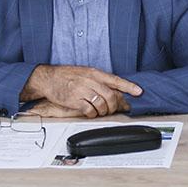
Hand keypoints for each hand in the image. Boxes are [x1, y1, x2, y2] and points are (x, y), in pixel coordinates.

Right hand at [21, 65, 141, 117]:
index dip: (129, 86)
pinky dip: (92, 114)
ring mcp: (82, 90)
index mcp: (94, 73)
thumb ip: (100, 81)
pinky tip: (89, 112)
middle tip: (111, 109)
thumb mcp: (85, 73)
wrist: (48, 78)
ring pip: (102, 104)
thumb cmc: (67, 76)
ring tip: (99, 110)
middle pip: (111, 96)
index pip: (115, 79)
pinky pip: (90, 111)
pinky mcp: (75, 100)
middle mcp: (90, 80)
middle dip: (114, 106)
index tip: (139, 92)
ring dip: (103, 111)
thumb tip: (116, 91)